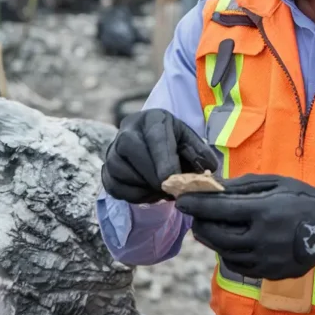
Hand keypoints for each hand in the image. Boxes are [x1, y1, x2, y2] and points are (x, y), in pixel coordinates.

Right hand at [101, 109, 218, 203]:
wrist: (152, 146)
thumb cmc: (175, 144)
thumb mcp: (190, 142)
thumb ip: (201, 155)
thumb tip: (208, 170)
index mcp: (152, 119)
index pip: (155, 138)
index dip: (164, 161)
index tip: (173, 179)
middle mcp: (127, 130)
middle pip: (132, 151)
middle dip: (153, 176)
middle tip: (172, 190)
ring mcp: (113, 150)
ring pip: (121, 171)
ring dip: (145, 187)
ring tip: (164, 190)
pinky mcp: (106, 170)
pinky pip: (115, 187)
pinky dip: (135, 196)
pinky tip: (150, 193)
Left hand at [175, 174, 314, 279]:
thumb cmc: (303, 198)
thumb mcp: (275, 184)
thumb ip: (242, 187)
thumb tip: (213, 187)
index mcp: (264, 211)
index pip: (219, 209)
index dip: (197, 204)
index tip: (180, 200)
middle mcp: (262, 239)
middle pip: (216, 235)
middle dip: (201, 223)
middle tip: (195, 214)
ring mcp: (266, 260)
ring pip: (224, 253)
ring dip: (212, 240)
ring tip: (209, 227)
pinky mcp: (270, 274)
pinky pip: (239, 266)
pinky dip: (228, 253)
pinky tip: (229, 242)